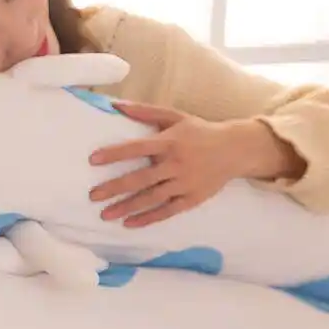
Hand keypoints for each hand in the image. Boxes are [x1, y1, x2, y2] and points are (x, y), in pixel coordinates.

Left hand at [88, 102, 302, 227]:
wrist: (236, 149)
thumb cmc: (199, 131)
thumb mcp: (175, 116)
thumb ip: (145, 112)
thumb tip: (116, 105)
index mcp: (169, 142)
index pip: (137, 148)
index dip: (115, 153)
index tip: (93, 160)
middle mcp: (176, 164)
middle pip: (141, 178)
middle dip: (115, 188)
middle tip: (93, 195)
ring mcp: (185, 183)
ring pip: (152, 198)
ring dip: (127, 207)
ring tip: (105, 214)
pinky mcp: (192, 199)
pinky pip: (167, 211)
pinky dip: (148, 218)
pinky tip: (129, 223)